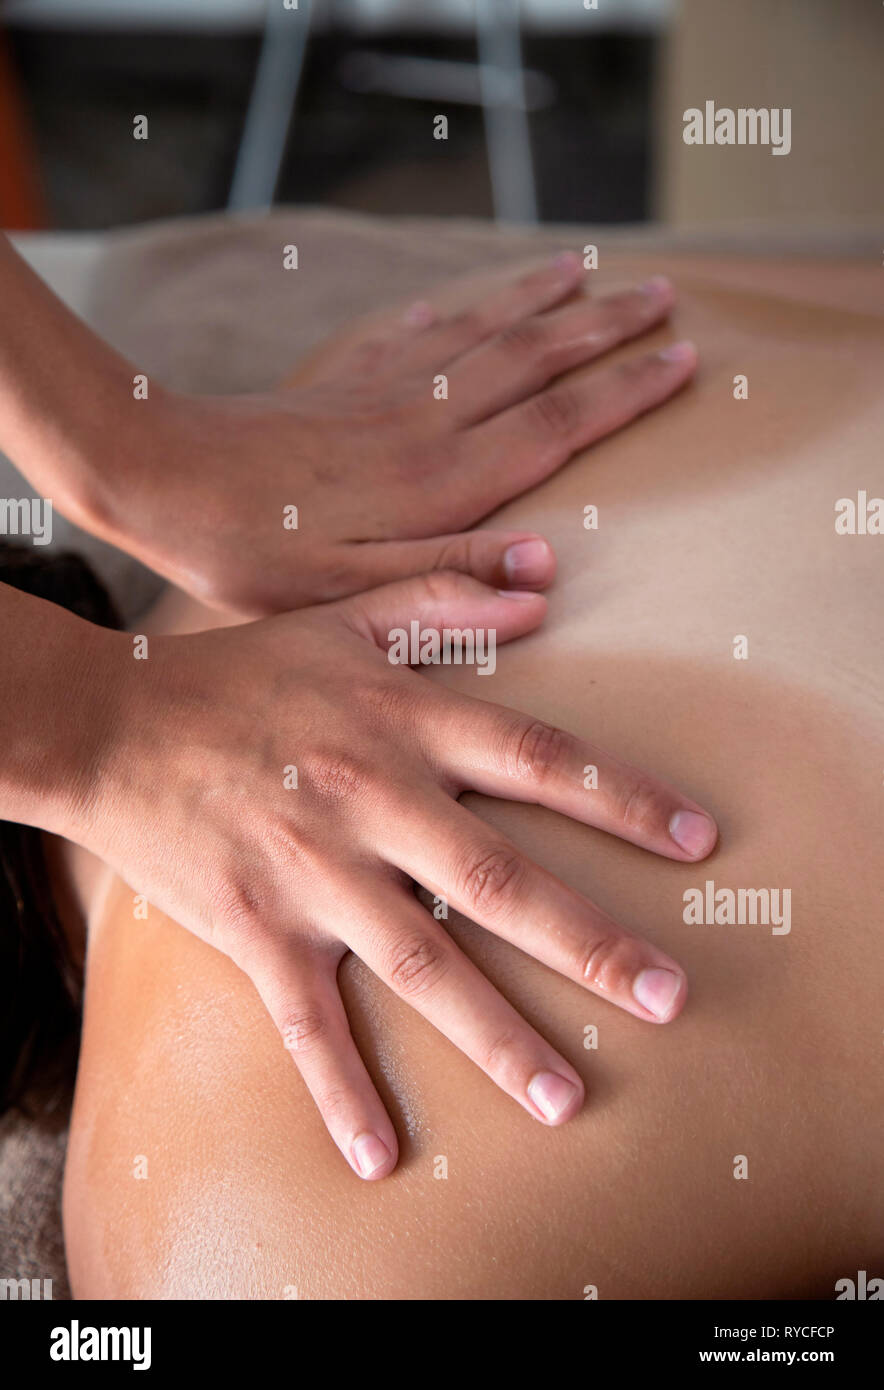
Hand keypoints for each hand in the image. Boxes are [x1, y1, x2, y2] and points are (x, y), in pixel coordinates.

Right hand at [76, 572, 717, 1178]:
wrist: (114, 726)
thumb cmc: (241, 673)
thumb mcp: (344, 615)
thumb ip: (445, 595)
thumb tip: (544, 586)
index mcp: (404, 725)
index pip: (539, 759)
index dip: (624, 800)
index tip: (698, 842)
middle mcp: (373, 802)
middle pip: (499, 880)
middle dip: (589, 942)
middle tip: (667, 997)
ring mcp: (315, 873)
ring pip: (422, 964)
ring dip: (497, 1036)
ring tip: (566, 1097)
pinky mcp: (257, 929)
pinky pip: (305, 1022)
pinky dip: (341, 1090)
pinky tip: (377, 1154)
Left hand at [107, 257, 694, 614]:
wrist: (160, 478)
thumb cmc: (257, 552)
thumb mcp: (354, 591)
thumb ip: (451, 580)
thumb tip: (549, 571)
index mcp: (441, 481)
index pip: (557, 422)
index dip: (626, 391)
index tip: (684, 357)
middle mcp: (424, 423)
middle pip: (534, 360)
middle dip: (605, 327)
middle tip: (665, 294)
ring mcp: (381, 395)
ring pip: (479, 332)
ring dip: (538, 300)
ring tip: (583, 269)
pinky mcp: (337, 386)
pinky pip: (404, 334)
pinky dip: (442, 312)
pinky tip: (449, 300)